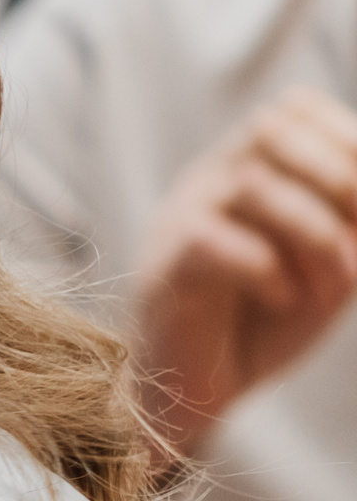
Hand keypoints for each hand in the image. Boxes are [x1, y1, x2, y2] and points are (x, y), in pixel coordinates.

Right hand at [135, 86, 356, 457]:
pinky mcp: (162, 266)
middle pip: (271, 127)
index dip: (347, 138)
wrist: (199, 392)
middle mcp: (208, 180)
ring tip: (331, 287)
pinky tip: (283, 301)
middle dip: (337, 178)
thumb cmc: (266, 323)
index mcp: (248, 168)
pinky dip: (269, 271)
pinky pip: (216, 242)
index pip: (295, 108)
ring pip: (253, 185)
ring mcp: (178, 218)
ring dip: (315, 235)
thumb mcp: (334, 263)